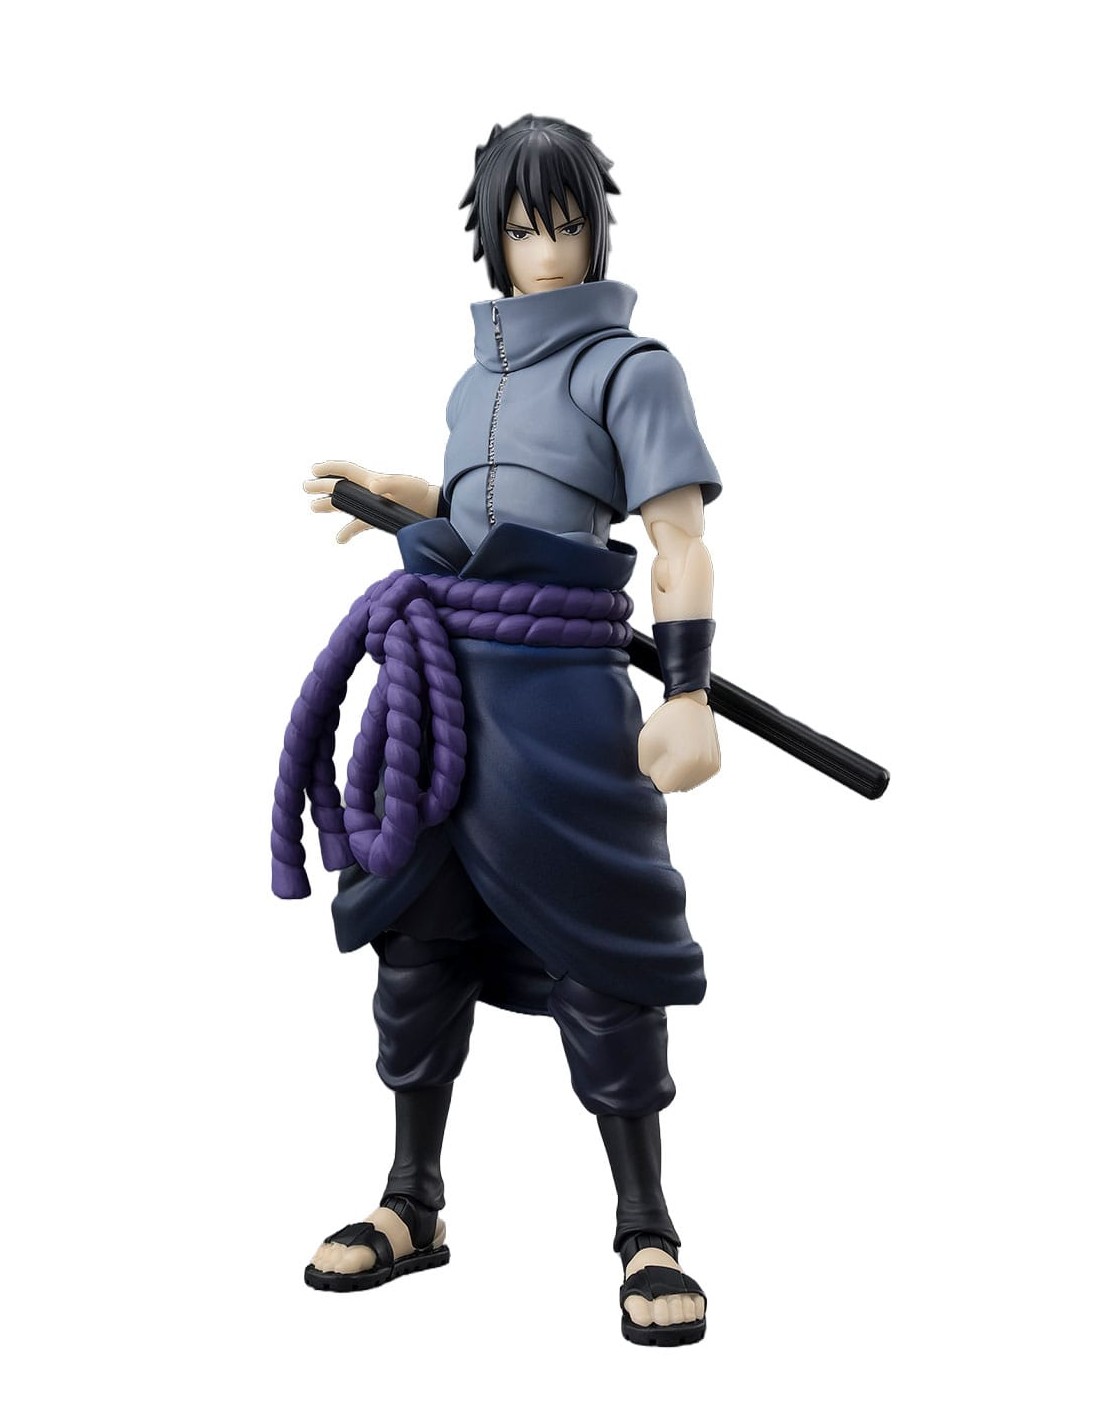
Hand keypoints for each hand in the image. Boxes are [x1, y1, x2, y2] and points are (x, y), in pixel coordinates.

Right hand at [302, 460, 439, 543]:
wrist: (431, 509)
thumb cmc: (419, 492)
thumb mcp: (406, 485)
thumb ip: (388, 483)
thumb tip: (372, 486)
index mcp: (371, 479)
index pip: (346, 471)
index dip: (330, 468)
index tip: (314, 469)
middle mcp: (368, 491)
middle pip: (340, 487)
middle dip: (322, 486)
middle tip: (305, 487)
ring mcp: (371, 505)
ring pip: (344, 504)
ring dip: (328, 505)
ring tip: (312, 507)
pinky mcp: (376, 518)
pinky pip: (357, 525)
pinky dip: (347, 532)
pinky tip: (339, 539)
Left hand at [638, 691, 720, 792]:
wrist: (690, 702)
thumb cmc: (665, 720)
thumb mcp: (644, 743)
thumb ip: (646, 769)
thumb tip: (657, 781)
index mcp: (687, 761)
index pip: (664, 786)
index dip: (656, 770)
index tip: (660, 752)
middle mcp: (703, 765)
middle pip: (676, 787)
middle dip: (668, 772)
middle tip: (669, 748)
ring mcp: (712, 765)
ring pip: (687, 784)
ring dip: (678, 772)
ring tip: (679, 748)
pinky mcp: (715, 764)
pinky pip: (695, 778)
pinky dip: (688, 769)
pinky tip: (687, 751)